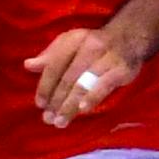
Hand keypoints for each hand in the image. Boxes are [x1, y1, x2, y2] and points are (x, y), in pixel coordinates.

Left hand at [29, 24, 151, 124]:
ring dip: (70, 105)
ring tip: (60, 121)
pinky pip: (104, 86)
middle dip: (57, 101)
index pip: (55, 64)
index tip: (40, 104)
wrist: (130, 37)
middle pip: (69, 78)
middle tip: (48, 119)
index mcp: (74, 40)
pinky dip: (93, 98)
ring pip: (84, 84)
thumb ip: (50, 56)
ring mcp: (108, 58)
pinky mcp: (122, 70)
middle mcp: (90, 47)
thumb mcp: (70, 43)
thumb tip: (28, 65)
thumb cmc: (93, 44)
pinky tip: (82, 110)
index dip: (46, 85)